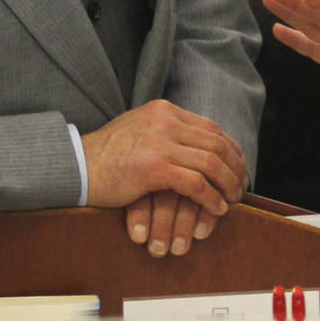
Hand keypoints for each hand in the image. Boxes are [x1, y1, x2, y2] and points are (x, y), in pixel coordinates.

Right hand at [80, 100, 246, 247]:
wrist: (78, 166)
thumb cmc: (107, 156)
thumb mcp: (140, 131)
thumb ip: (166, 131)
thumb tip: (195, 144)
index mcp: (164, 111)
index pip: (211, 127)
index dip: (231, 150)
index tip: (239, 168)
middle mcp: (165, 121)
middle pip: (217, 144)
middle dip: (235, 168)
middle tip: (241, 188)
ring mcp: (160, 142)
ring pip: (211, 163)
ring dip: (228, 185)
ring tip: (232, 201)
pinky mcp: (154, 167)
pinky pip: (196, 184)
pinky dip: (211, 199)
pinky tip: (216, 209)